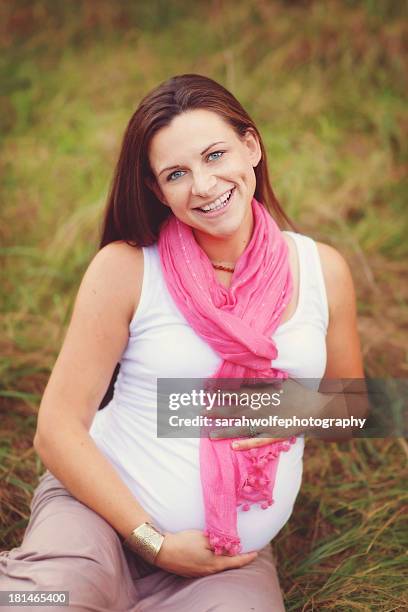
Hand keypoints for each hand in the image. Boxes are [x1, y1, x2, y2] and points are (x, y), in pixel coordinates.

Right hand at [155, 529, 257, 577]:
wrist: (163, 551)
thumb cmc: (184, 542)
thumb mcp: (204, 539)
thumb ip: (219, 542)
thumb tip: (232, 545)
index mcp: (215, 563)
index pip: (236, 562)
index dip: (247, 557)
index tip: (256, 552)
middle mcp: (209, 571)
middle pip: (228, 565)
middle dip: (238, 558)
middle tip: (246, 550)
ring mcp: (200, 573)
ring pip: (218, 565)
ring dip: (226, 559)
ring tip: (232, 550)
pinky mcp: (192, 571)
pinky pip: (209, 566)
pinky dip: (216, 559)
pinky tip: (213, 554)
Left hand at [203, 378, 319, 449]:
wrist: (315, 409)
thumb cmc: (297, 391)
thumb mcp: (279, 380)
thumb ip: (262, 380)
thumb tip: (246, 374)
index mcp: (260, 394)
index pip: (235, 392)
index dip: (219, 392)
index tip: (206, 391)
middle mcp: (260, 409)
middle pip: (233, 410)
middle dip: (216, 411)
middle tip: (200, 412)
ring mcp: (266, 424)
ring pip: (241, 428)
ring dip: (225, 431)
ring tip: (210, 434)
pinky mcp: (273, 435)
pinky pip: (257, 441)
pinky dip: (245, 444)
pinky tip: (233, 447)